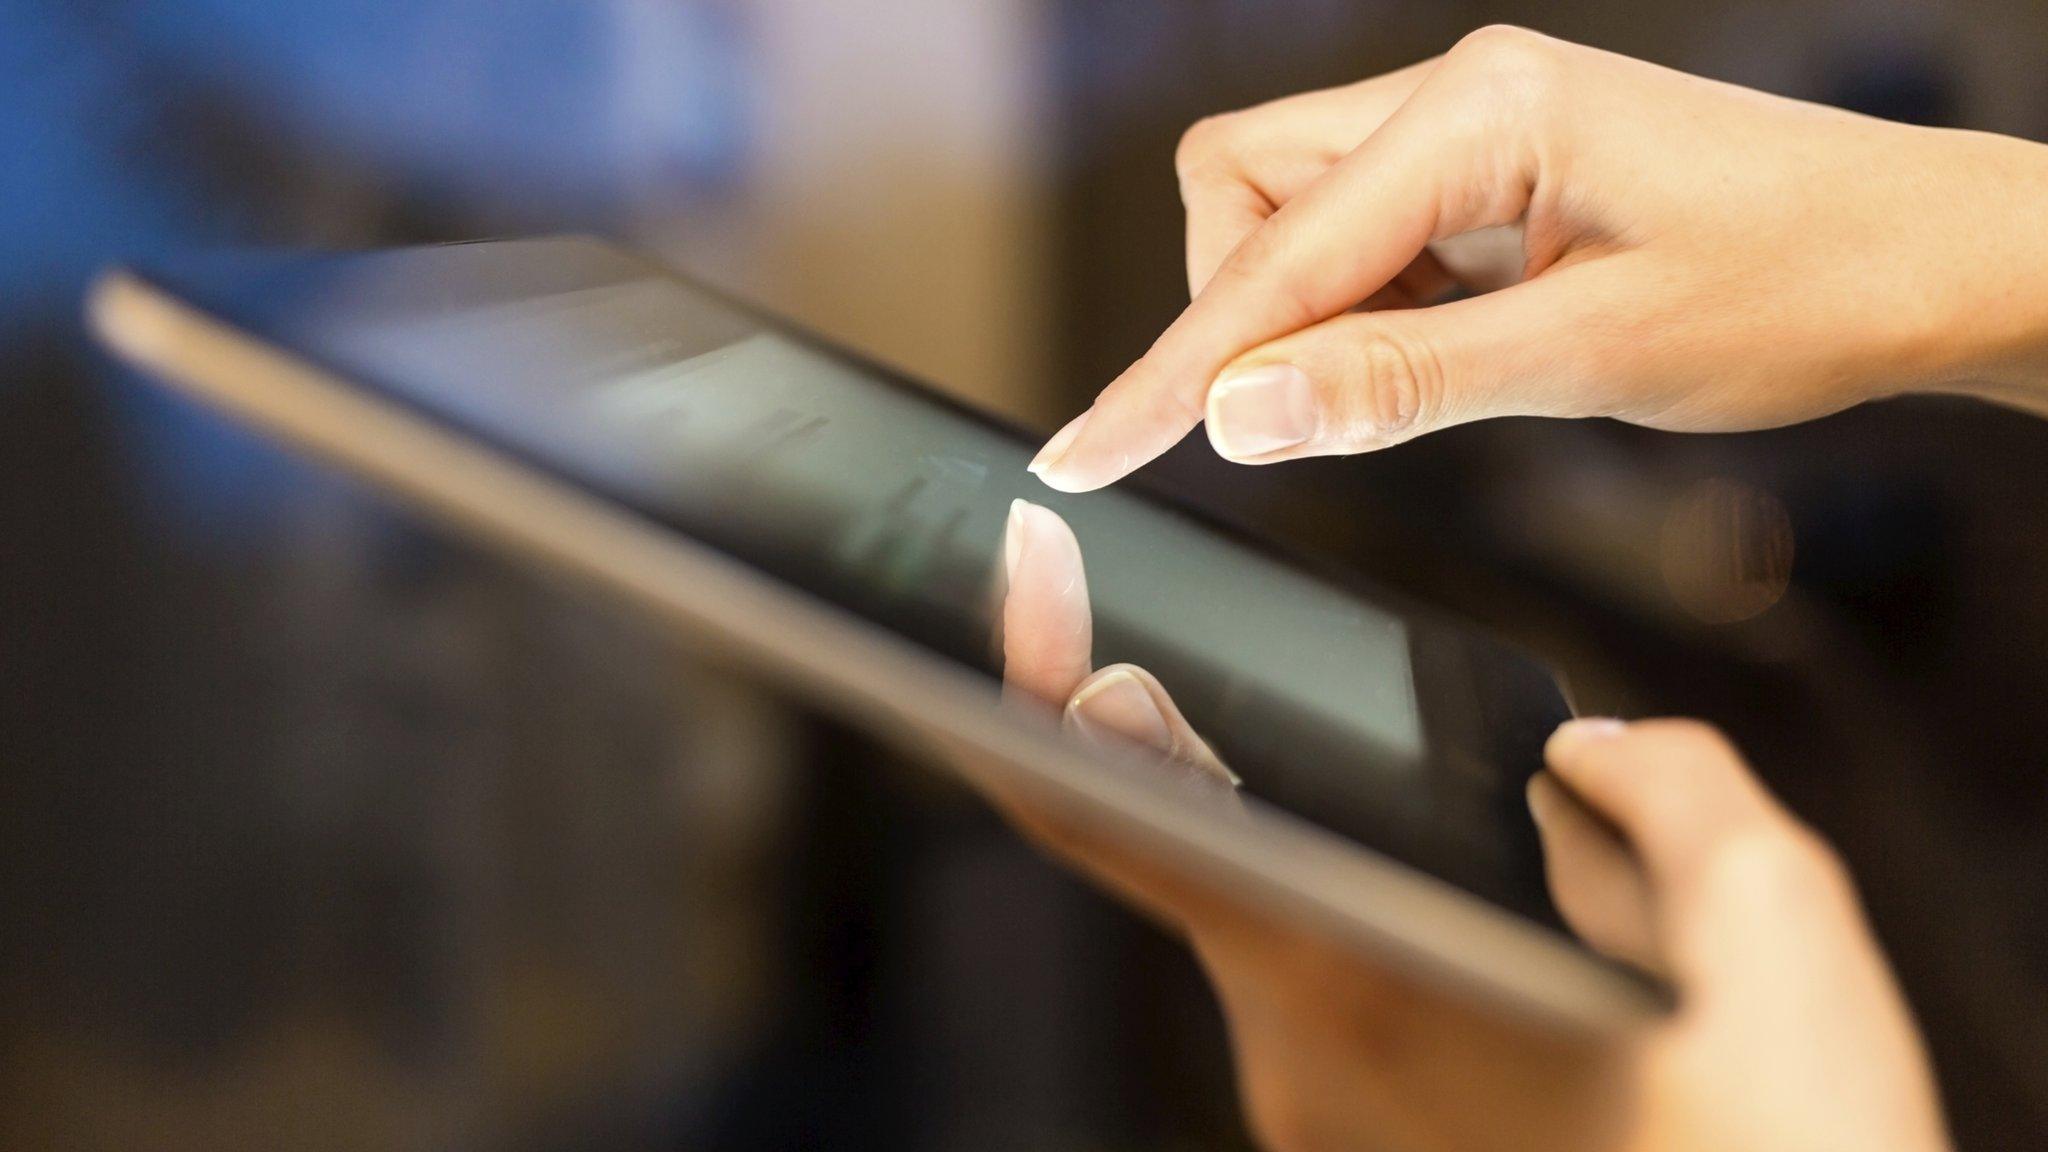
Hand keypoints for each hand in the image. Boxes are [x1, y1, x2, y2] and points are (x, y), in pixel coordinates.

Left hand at [991, 499, 1950, 1151]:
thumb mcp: (1774, 930)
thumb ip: (1665, 791)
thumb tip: (1583, 758)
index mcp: (1349, 977)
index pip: (1119, 820)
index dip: (1042, 703)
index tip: (1025, 608)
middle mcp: (1300, 1064)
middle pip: (1224, 863)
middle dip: (1279, 773)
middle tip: (1348, 704)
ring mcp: (1324, 1129)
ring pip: (1300, 941)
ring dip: (1364, 874)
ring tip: (1502, 862)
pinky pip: (1350, 1013)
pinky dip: (1396, 952)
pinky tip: (1507, 954)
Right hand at [1027, 26, 2047, 491]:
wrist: (1928, 255)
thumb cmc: (1801, 284)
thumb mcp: (1593, 355)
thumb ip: (1401, 383)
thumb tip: (1239, 412)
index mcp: (1480, 111)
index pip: (1271, 254)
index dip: (1172, 369)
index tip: (1088, 448)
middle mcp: (1459, 97)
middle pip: (1243, 191)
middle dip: (1237, 313)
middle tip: (1296, 418)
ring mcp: (1472, 130)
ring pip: (1293, 216)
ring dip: (1307, 320)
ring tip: (1417, 385)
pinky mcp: (1489, 174)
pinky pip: (1363, 241)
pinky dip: (1363, 316)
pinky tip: (1442, 356)